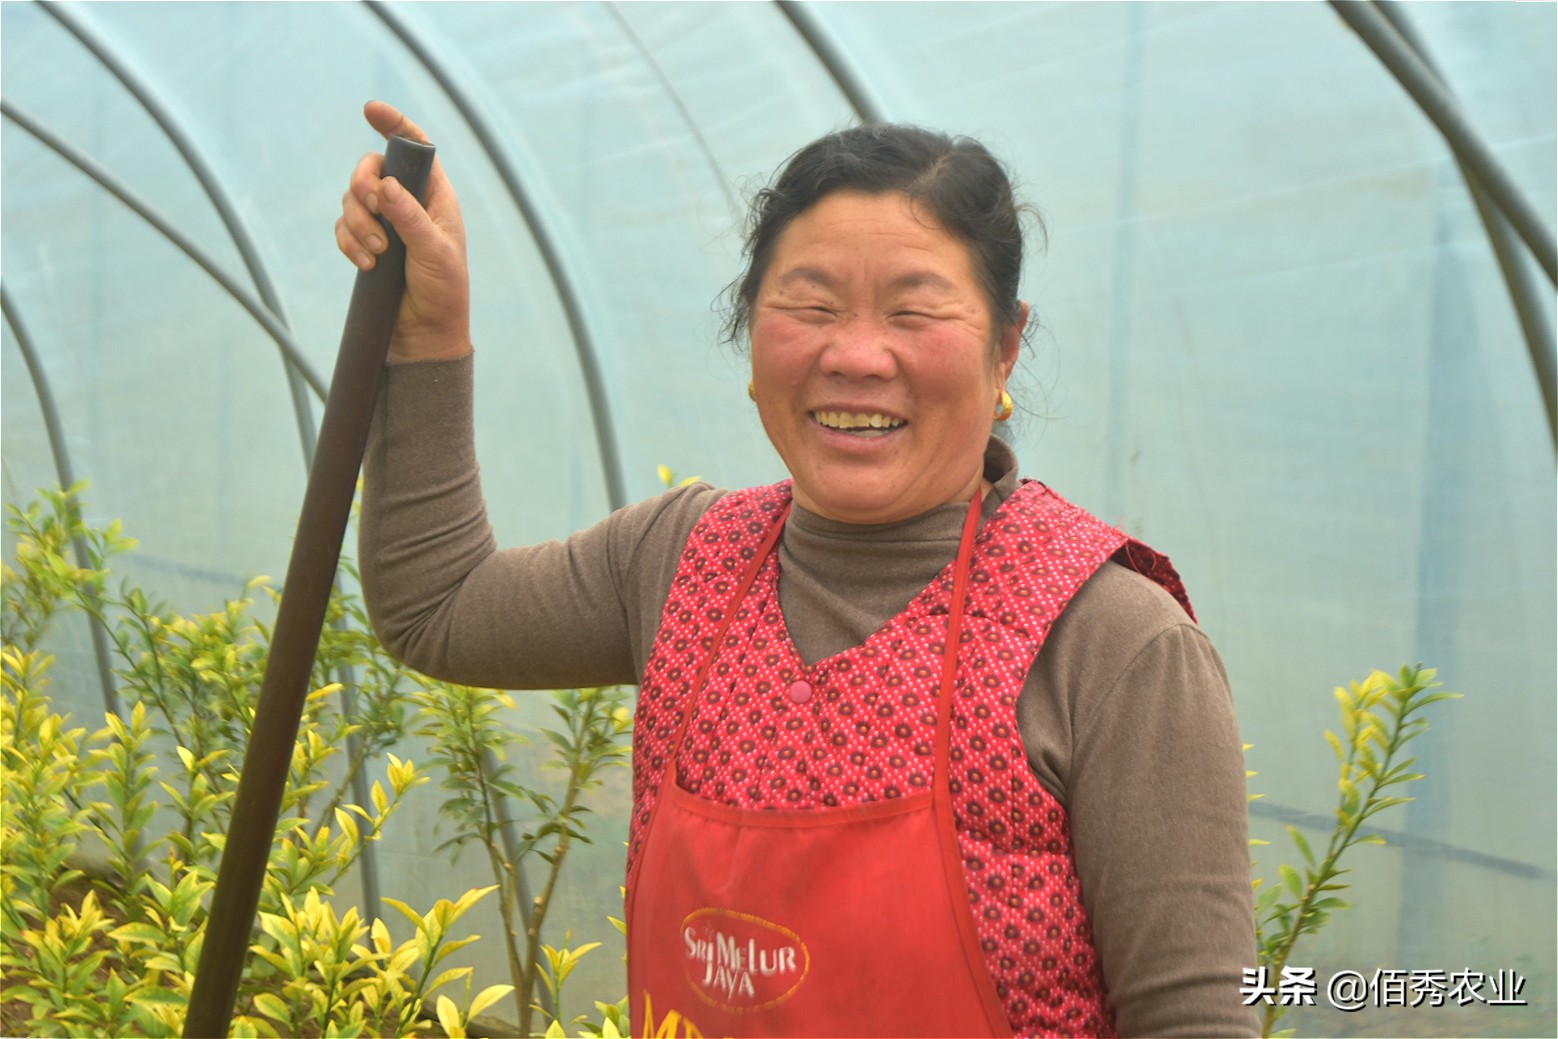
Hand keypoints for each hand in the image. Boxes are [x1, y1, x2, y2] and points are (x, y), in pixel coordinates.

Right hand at [336, 101, 471, 362]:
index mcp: (435, 195)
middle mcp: (408, 202)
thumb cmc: (444, 289)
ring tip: (377, 252)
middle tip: (372, 208)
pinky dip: (349, 242)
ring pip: (352, 199)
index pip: (414, 148)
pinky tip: (366, 265)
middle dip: (362, 185)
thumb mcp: (434, 251)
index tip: (371, 110)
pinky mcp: (366, 243)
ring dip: (357, 222)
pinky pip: (343, 227)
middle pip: (370, 169)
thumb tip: (386, 186)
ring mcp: (385, 222)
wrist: (426, 333)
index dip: (394, 125)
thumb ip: (411, 218)